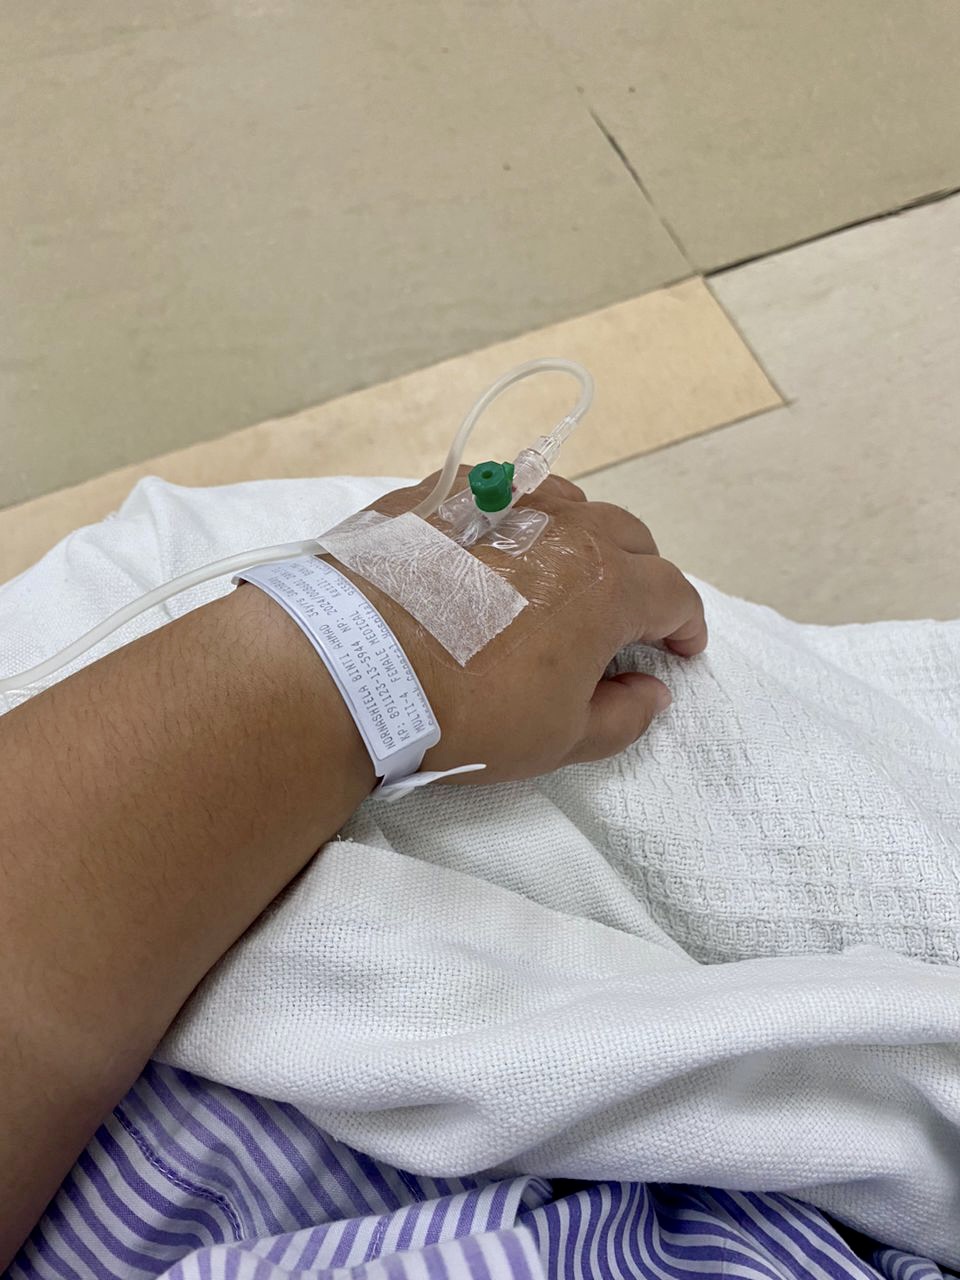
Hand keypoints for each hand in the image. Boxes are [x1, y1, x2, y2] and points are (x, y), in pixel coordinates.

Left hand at [333, 469, 707, 784]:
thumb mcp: (556, 738)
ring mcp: (500, 503)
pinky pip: (501, 492)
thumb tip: (652, 690)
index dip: (686, 623)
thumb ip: (622, 716)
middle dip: (642, 576)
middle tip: (626, 615)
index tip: (681, 647)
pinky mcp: (440, 496)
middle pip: (629, 537)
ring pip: (568, 502)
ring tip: (565, 572)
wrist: (350, 667)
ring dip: (584, 536)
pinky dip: (518, 516)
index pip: (674, 592)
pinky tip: (498, 546)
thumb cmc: (462, 712)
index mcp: (605, 587)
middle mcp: (564, 528)